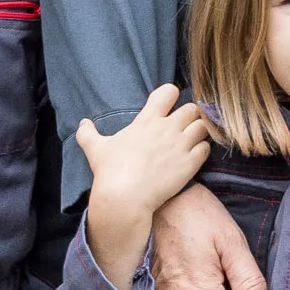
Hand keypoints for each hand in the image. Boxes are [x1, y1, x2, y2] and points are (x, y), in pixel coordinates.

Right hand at [72, 85, 216, 287]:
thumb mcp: (94, 148)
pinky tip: (193, 157)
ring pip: (203, 127)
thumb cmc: (110, 171)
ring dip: (198, 132)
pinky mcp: (190, 164)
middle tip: (183, 127)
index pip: (168, 92)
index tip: (168, 105)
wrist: (125, 198)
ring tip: (191, 141)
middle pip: (192, 109)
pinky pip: (206, 148)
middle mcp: (167, 128)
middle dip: (189, 116)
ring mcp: (181, 145)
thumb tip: (82, 123)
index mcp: (147, 120)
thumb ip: (88, 133)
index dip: (171, 95)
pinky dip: (202, 150)